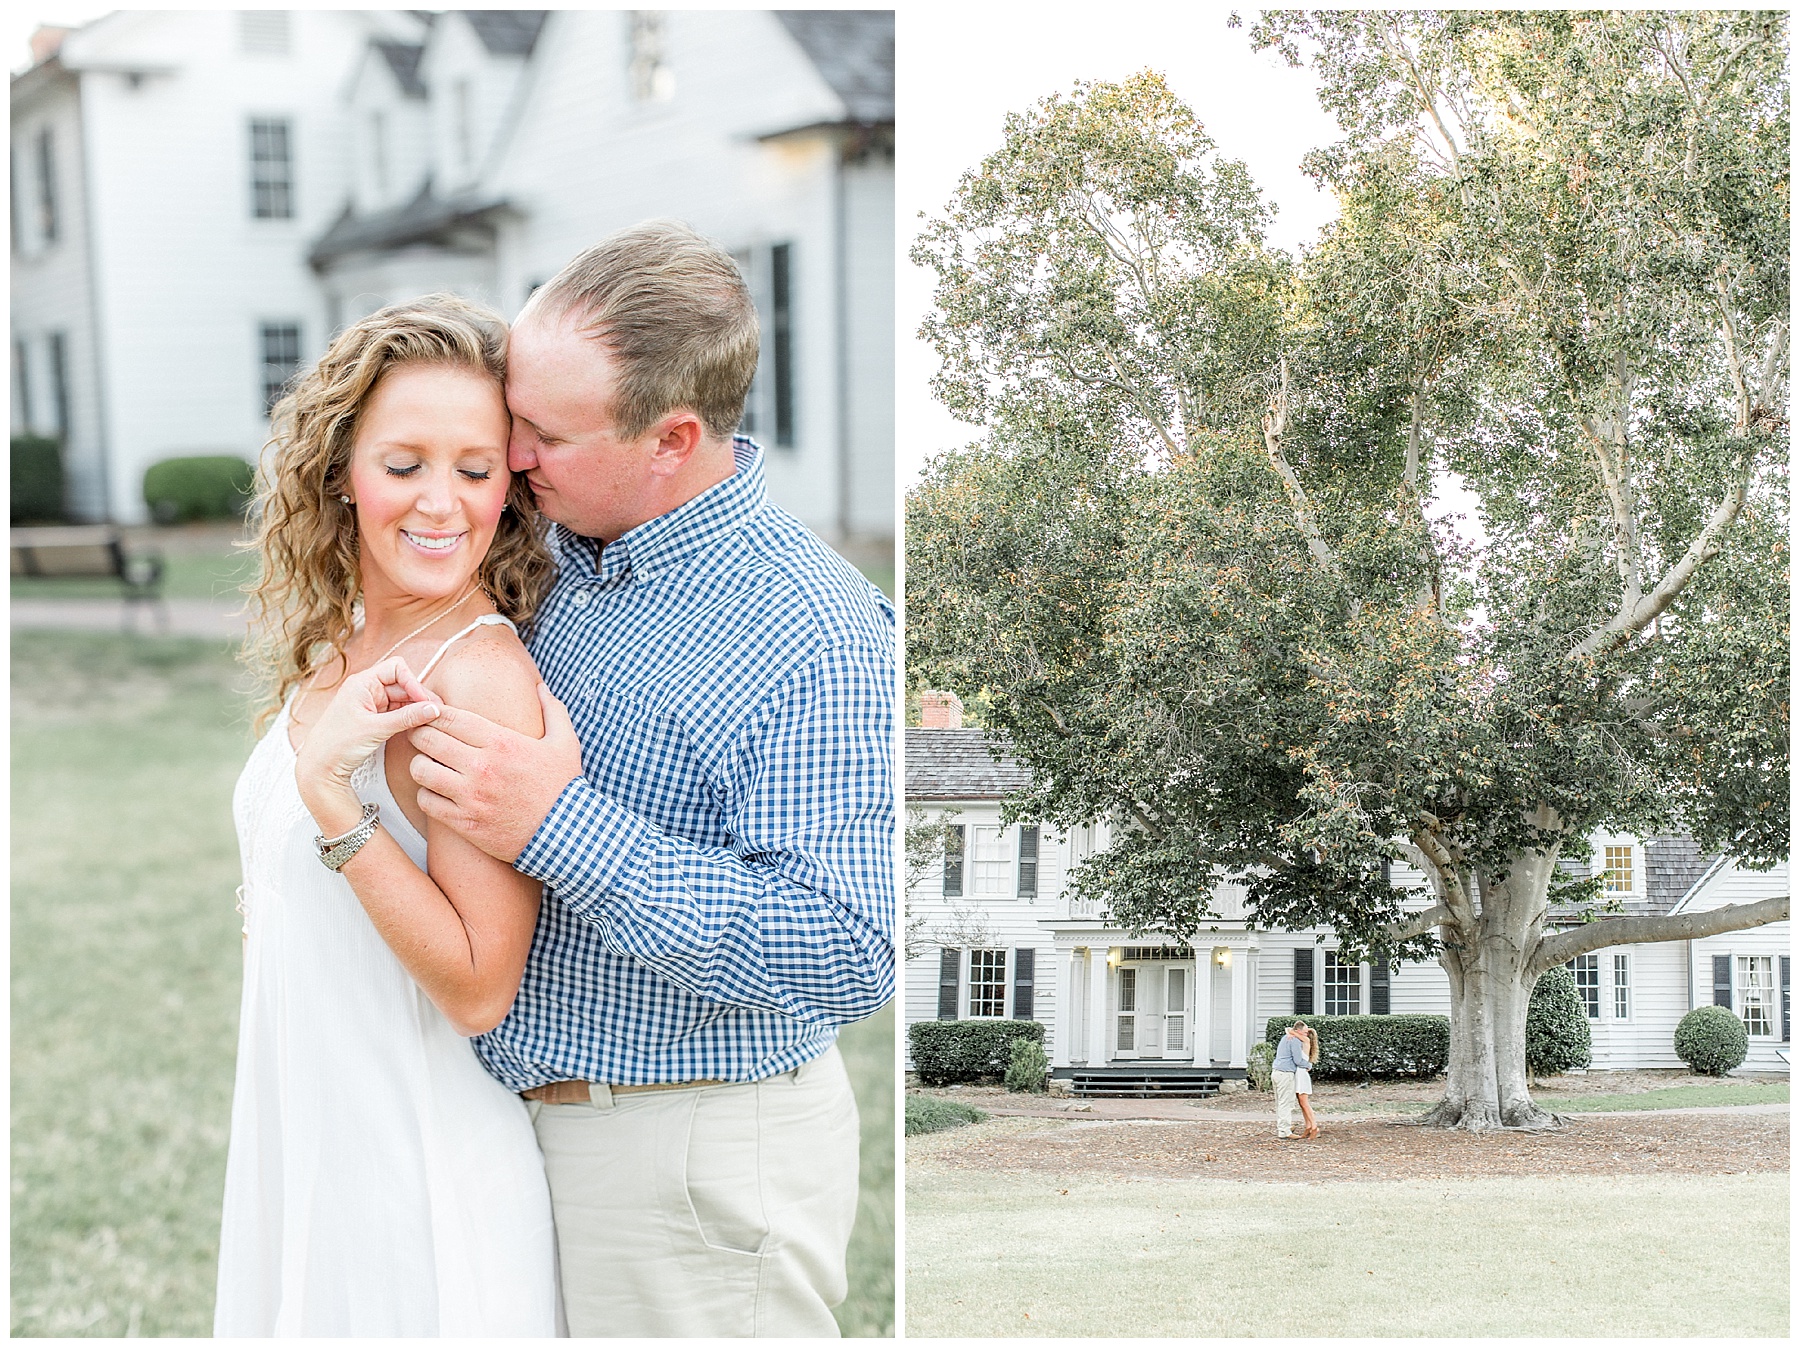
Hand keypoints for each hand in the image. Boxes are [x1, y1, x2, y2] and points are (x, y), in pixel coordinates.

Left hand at [294, 657, 441, 832]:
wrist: (320, 768)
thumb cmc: (338, 744)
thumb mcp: (376, 729)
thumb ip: (407, 717)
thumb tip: (434, 709)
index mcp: (361, 683)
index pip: (397, 668)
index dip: (413, 682)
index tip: (424, 701)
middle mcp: (366, 689)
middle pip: (403, 684)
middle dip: (419, 697)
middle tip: (436, 713)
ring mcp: (371, 704)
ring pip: (402, 699)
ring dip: (416, 708)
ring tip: (430, 722)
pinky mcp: (374, 718)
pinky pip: (397, 712)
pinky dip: (409, 718)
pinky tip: (418, 726)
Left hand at [407, 683, 583, 862]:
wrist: (565, 834)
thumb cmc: (564, 787)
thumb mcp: (566, 743)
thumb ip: (552, 710)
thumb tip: (540, 686)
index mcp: (502, 742)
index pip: (450, 718)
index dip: (434, 713)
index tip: (433, 716)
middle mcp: (482, 767)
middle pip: (427, 739)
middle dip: (421, 734)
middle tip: (426, 738)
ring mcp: (471, 796)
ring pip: (421, 770)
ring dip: (422, 765)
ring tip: (431, 766)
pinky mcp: (465, 822)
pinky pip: (427, 802)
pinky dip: (428, 795)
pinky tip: (439, 793)